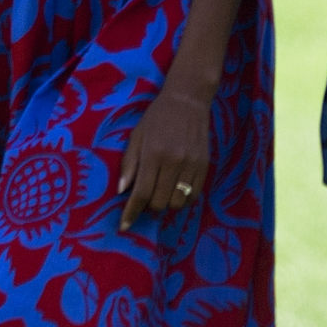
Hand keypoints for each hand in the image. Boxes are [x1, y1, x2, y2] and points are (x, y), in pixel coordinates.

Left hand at [117, 85, 214, 224]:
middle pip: (159, 202)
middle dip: (149, 206)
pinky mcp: (204, 166)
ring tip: (161, 194)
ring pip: (178, 202)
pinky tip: (177, 192)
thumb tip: (122, 191)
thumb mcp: (137, 136)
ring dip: (166, 204)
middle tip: (146, 197)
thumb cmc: (157, 117)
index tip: (124, 226)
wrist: (188, 100)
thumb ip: (129, 164)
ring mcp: (192, 164)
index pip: (141, 193)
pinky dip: (183, 200)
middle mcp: (174, 161)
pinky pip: (194, 196)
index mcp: (153, 154)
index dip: (131, 213)